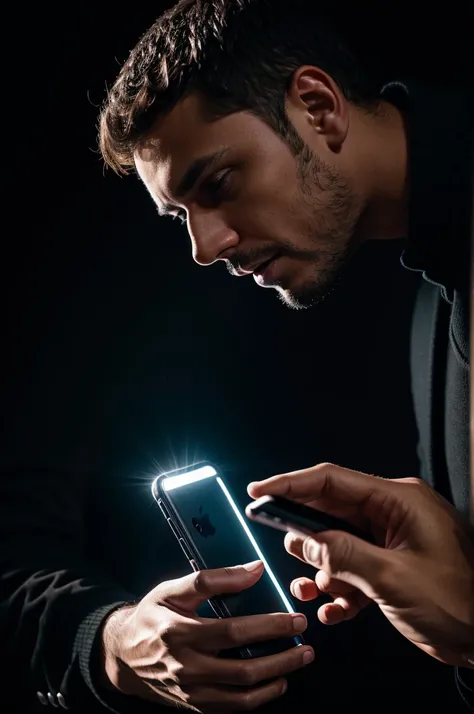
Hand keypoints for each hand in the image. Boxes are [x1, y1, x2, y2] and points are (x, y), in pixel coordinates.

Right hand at [100, 561, 313, 710]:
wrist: (122, 656)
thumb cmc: (151, 616)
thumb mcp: (173, 590)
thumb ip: (213, 579)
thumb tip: (255, 569)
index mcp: (180, 633)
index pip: (234, 632)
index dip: (269, 626)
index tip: (295, 619)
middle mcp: (186, 667)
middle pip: (244, 669)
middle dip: (282, 658)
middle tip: (306, 646)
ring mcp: (190, 692)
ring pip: (242, 696)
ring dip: (276, 681)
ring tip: (297, 664)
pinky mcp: (194, 706)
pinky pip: (232, 709)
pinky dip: (258, 699)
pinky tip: (274, 683)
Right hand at [248, 463, 473, 667]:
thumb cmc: (460, 603)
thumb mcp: (393, 579)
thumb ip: (343, 556)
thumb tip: (304, 542)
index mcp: (398, 500)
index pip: (332, 481)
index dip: (290, 484)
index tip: (259, 491)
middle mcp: (393, 514)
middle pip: (331, 513)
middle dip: (306, 538)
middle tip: (287, 552)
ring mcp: (392, 540)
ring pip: (338, 545)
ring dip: (322, 570)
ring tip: (316, 591)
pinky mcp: (392, 565)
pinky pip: (352, 568)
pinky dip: (339, 588)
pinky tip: (336, 611)